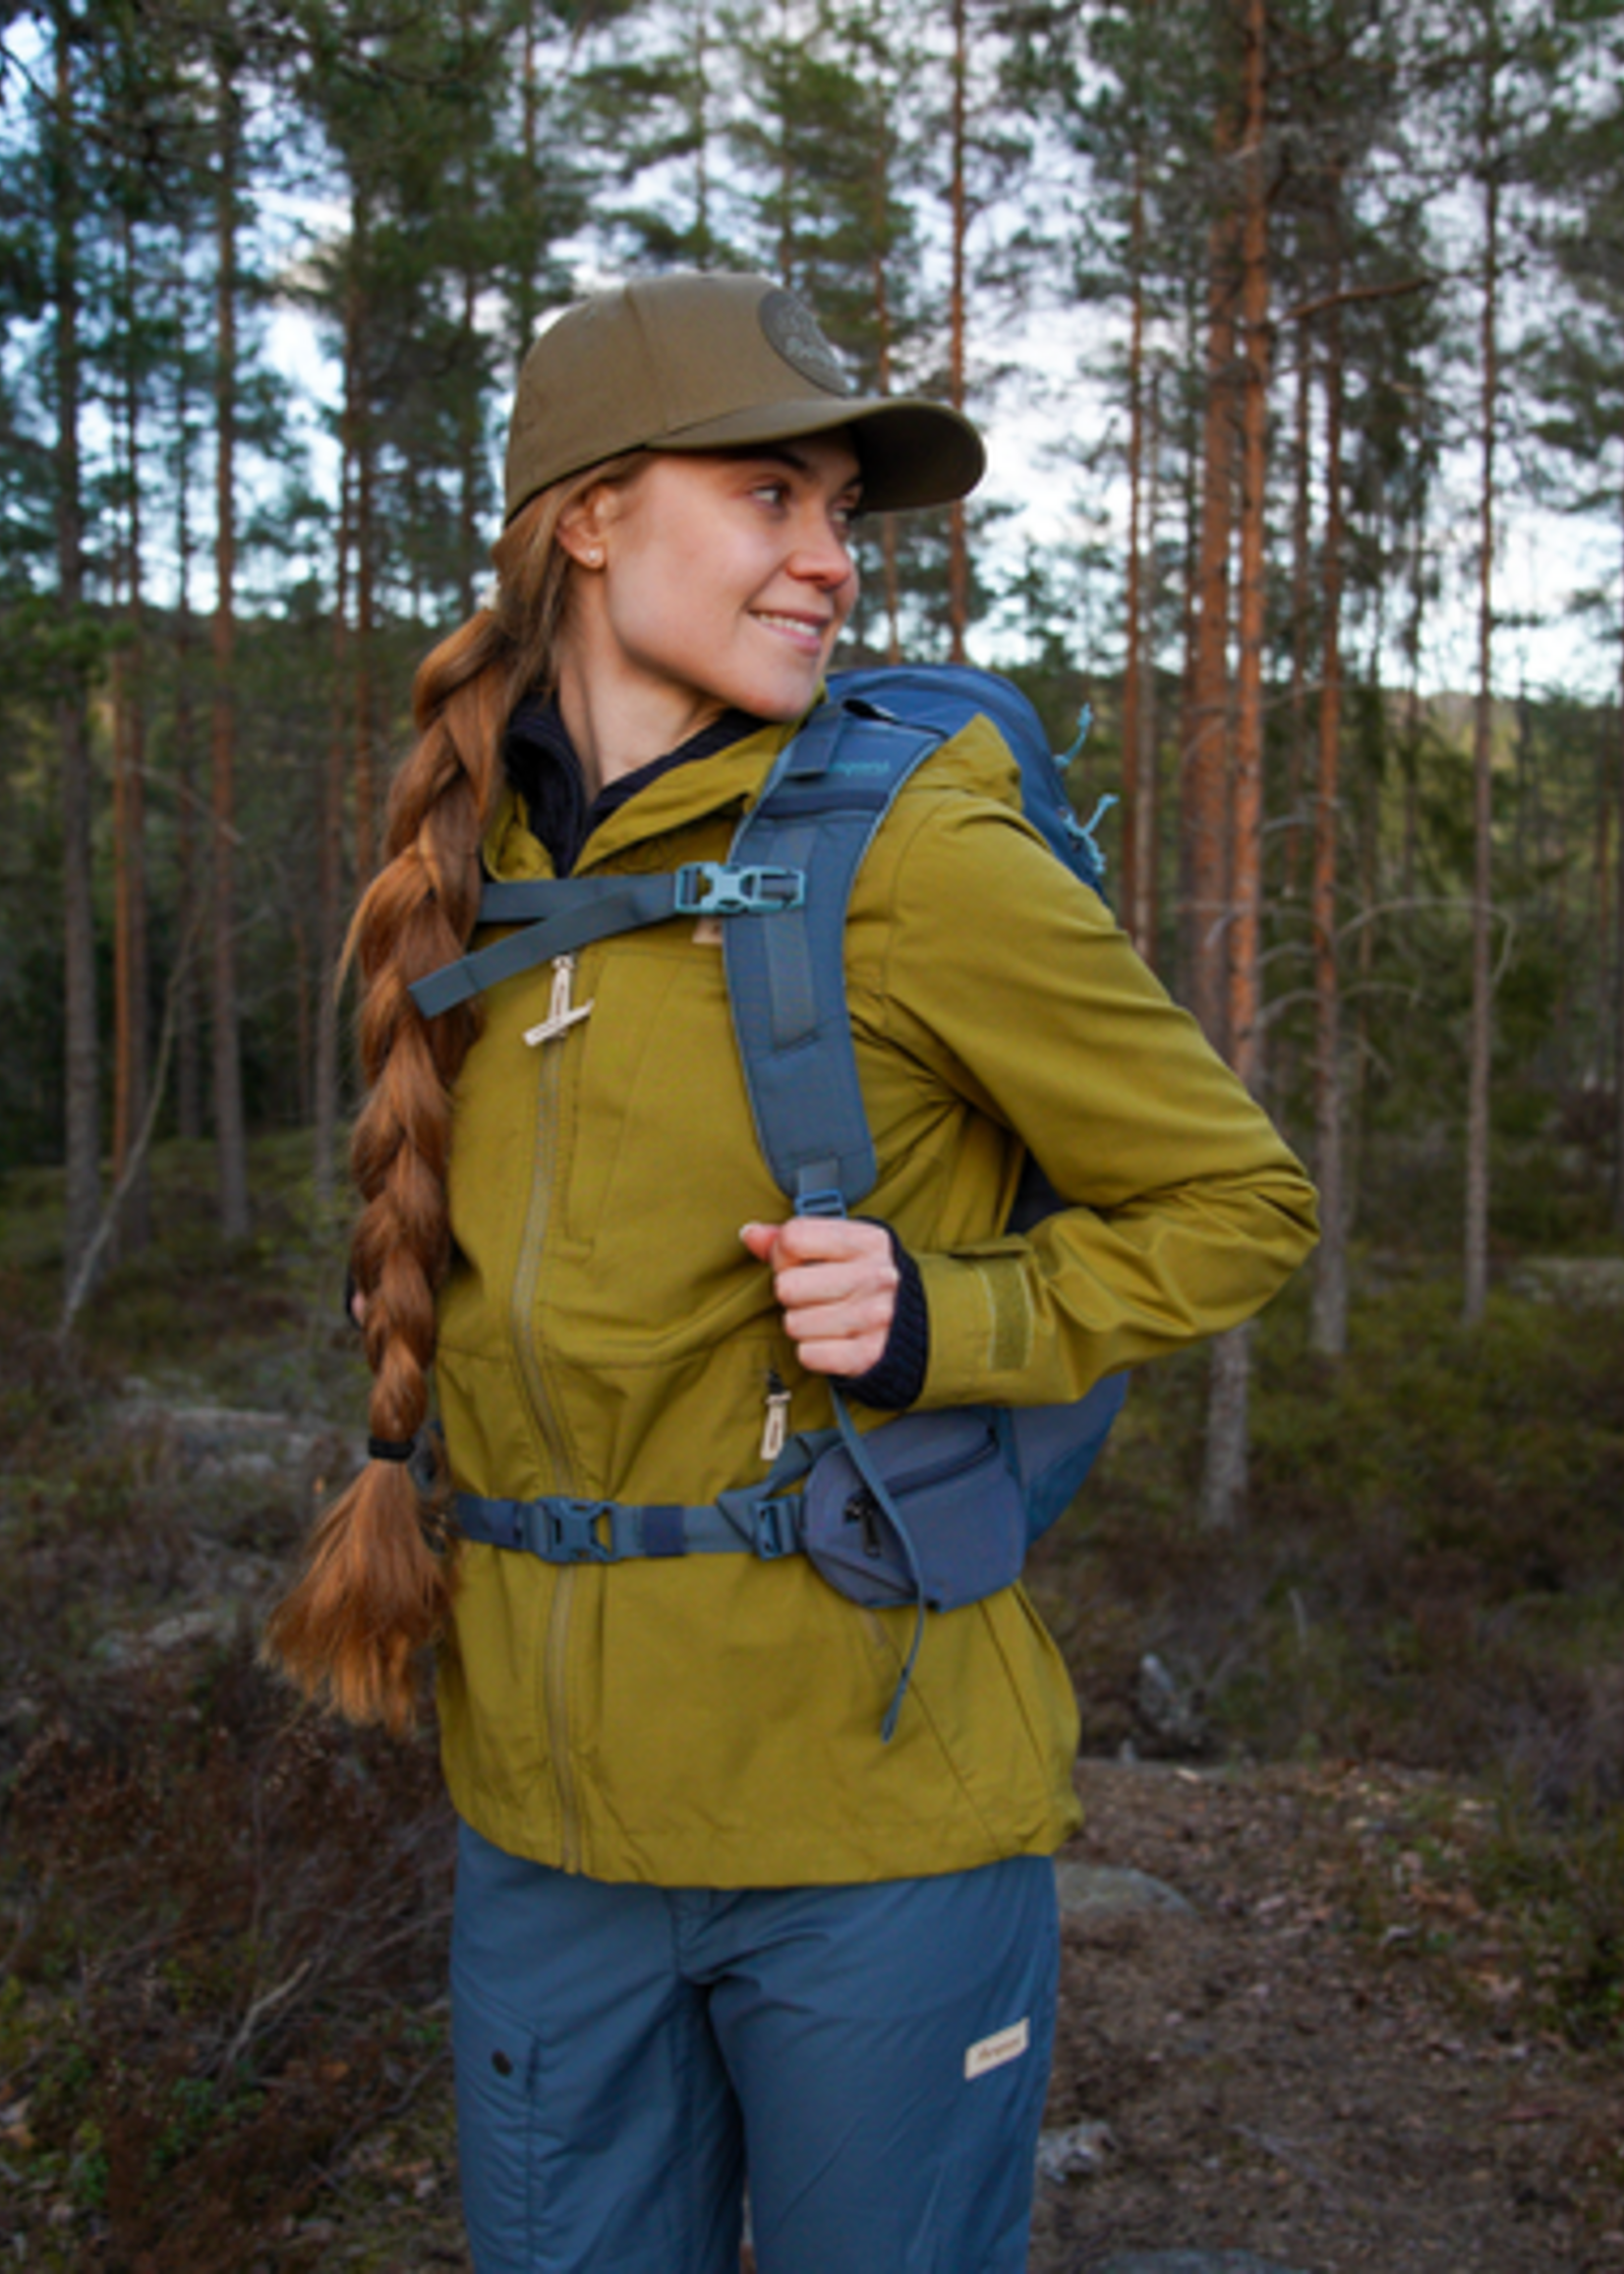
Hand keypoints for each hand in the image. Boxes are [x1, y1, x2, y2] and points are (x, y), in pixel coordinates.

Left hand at [740, 1216, 898, 1377]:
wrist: (926, 1327)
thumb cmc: (873, 1281)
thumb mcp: (846, 1247)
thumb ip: (797, 1237)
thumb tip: (750, 1234)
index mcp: (868, 1241)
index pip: (793, 1238)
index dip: (783, 1254)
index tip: (798, 1263)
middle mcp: (875, 1276)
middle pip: (786, 1287)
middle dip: (793, 1295)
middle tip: (817, 1296)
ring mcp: (874, 1317)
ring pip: (793, 1324)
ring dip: (804, 1326)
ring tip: (828, 1319)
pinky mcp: (868, 1355)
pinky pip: (808, 1354)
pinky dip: (816, 1352)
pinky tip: (834, 1341)